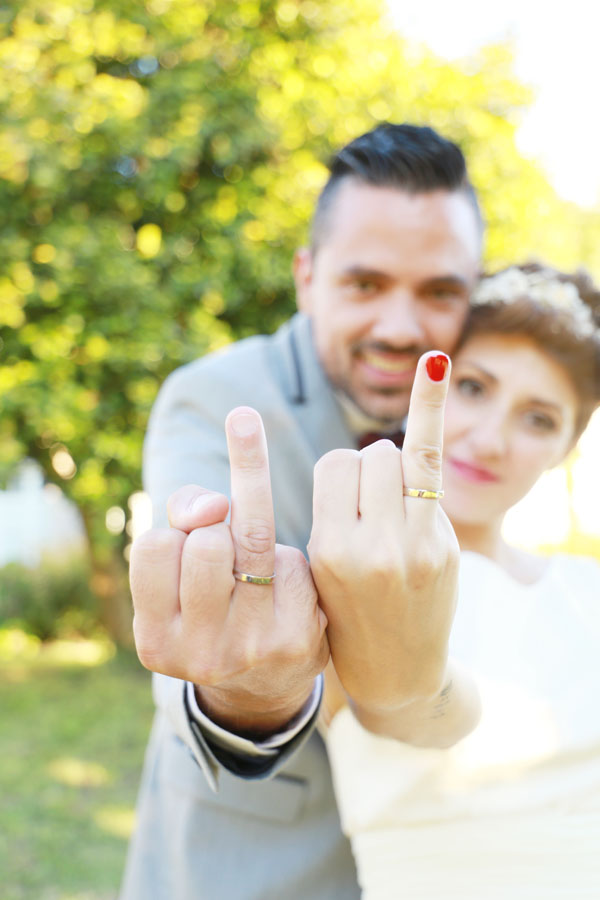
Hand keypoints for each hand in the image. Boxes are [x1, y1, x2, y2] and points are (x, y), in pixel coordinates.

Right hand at [131, 406, 328, 736]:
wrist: (264, 686)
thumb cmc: (211, 603)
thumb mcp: (178, 571)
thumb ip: (183, 512)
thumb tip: (215, 504)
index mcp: (156, 640)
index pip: (154, 545)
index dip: (176, 531)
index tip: (189, 544)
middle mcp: (200, 651)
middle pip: (207, 542)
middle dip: (217, 531)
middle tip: (225, 556)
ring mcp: (251, 646)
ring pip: (252, 539)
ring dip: (251, 534)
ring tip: (250, 559)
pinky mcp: (297, 637)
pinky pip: (290, 561)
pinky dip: (284, 560)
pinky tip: (282, 589)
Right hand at [308, 352, 459, 716]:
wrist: (397, 671)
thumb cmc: (347, 614)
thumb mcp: (320, 567)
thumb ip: (335, 512)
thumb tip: (366, 457)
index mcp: (328, 552)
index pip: (334, 466)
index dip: (341, 479)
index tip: (347, 507)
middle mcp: (373, 546)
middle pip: (367, 456)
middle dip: (368, 475)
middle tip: (374, 517)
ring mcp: (416, 543)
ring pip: (397, 457)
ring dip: (394, 472)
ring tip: (395, 511)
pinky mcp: (445, 542)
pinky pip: (430, 460)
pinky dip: (430, 404)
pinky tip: (434, 361)